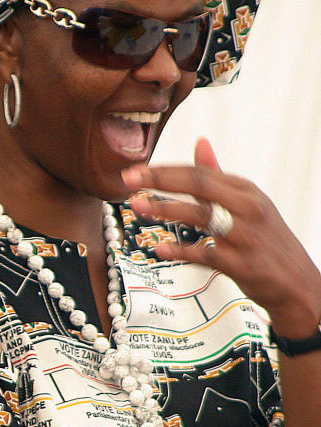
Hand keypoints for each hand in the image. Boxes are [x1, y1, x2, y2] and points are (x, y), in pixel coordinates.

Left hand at [121, 137, 320, 337]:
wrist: (298, 285)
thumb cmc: (265, 239)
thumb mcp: (247, 202)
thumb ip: (217, 176)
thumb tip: (200, 142)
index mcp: (245, 190)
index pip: (199, 172)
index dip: (163, 170)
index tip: (135, 170)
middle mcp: (248, 209)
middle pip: (199, 185)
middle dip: (159, 180)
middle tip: (128, 179)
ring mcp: (246, 236)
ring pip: (201, 216)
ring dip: (165, 209)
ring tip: (138, 206)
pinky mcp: (242, 264)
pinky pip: (205, 254)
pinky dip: (181, 251)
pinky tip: (160, 247)